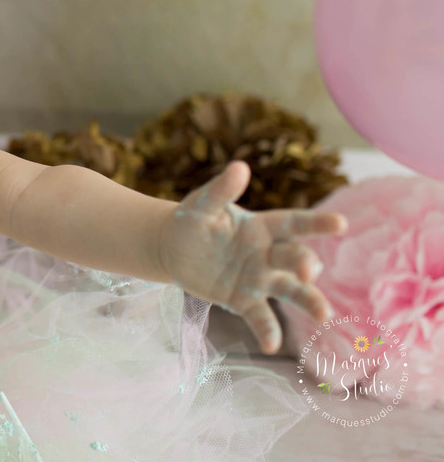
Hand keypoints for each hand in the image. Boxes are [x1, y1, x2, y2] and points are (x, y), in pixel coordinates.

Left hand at [156, 161, 349, 354]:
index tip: (341, 223)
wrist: (172, 248)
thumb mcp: (202, 204)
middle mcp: (267, 254)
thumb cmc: (191, 220)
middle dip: (305, 264)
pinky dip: (267, 330)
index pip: (293, 223)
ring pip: (291, 291)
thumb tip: (240, 167)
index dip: (316, 223)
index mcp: (261, 226)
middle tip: (307, 271)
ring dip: (309, 302)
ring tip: (325, 316)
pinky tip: (270, 345)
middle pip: (295, 258)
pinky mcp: (242, 300)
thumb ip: (221, 190)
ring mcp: (258, 279)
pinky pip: (260, 316)